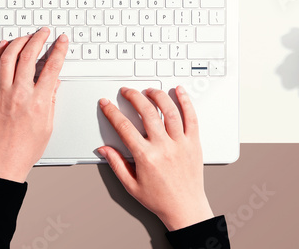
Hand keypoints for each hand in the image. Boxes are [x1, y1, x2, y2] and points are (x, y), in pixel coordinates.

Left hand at [0, 27, 68, 182]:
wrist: (3, 162)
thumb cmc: (26, 149)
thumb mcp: (48, 124)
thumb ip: (52, 100)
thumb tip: (53, 82)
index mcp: (38, 102)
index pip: (51, 67)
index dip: (59, 50)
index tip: (62, 40)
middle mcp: (19, 94)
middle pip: (29, 55)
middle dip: (38, 38)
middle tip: (44, 32)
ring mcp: (2, 93)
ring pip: (8, 57)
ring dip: (19, 41)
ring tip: (26, 36)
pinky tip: (4, 46)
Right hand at [97, 86, 213, 230]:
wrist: (185, 208)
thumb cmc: (160, 199)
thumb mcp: (131, 185)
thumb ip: (116, 163)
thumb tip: (104, 149)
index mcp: (146, 157)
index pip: (124, 127)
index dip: (112, 112)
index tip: (107, 104)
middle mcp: (164, 147)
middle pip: (146, 112)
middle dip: (133, 96)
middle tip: (126, 92)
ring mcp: (180, 143)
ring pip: (169, 110)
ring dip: (157, 95)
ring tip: (149, 90)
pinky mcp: (194, 143)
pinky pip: (191, 117)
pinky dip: (186, 101)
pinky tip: (179, 91)